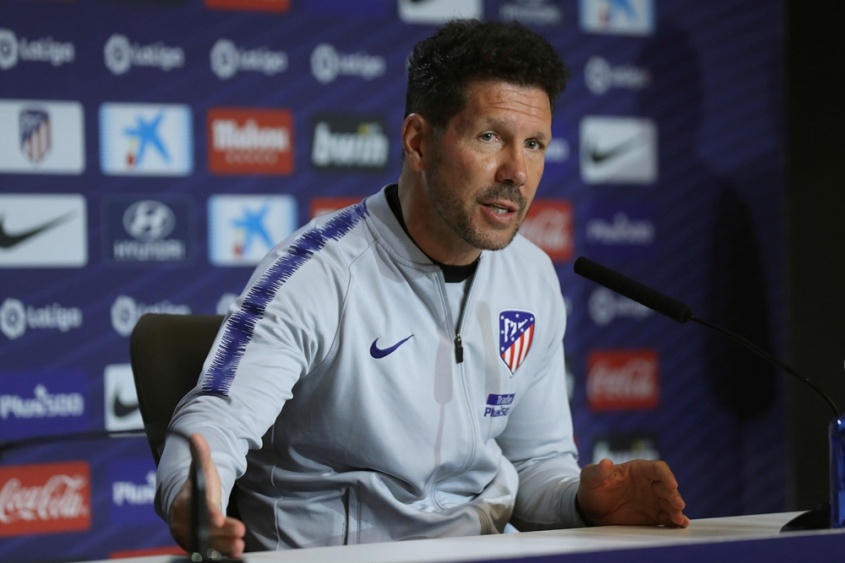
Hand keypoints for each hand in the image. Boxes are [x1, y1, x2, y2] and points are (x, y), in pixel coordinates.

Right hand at [169, 433, 246, 557]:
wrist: (188, 505)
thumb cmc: (197, 486)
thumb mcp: (201, 469)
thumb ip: (201, 454)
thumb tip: (196, 435)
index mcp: (183, 502)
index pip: (196, 508)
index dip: (207, 513)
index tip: (218, 517)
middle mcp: (185, 522)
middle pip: (203, 529)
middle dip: (221, 533)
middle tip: (239, 531)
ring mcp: (192, 536)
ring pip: (207, 543)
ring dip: (224, 545)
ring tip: (240, 546)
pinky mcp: (200, 545)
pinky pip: (210, 551)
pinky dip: (222, 552)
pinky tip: (237, 552)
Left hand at [576, 458, 688, 527]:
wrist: (590, 510)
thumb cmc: (592, 488)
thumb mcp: (590, 477)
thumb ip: (598, 471)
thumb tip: (606, 462)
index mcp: (637, 470)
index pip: (657, 469)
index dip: (666, 475)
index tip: (672, 484)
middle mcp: (649, 484)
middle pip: (667, 487)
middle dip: (674, 495)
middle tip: (678, 505)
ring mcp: (652, 500)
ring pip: (669, 503)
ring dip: (676, 510)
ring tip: (679, 518)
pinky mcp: (652, 516)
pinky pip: (666, 517)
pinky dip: (675, 521)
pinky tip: (680, 524)